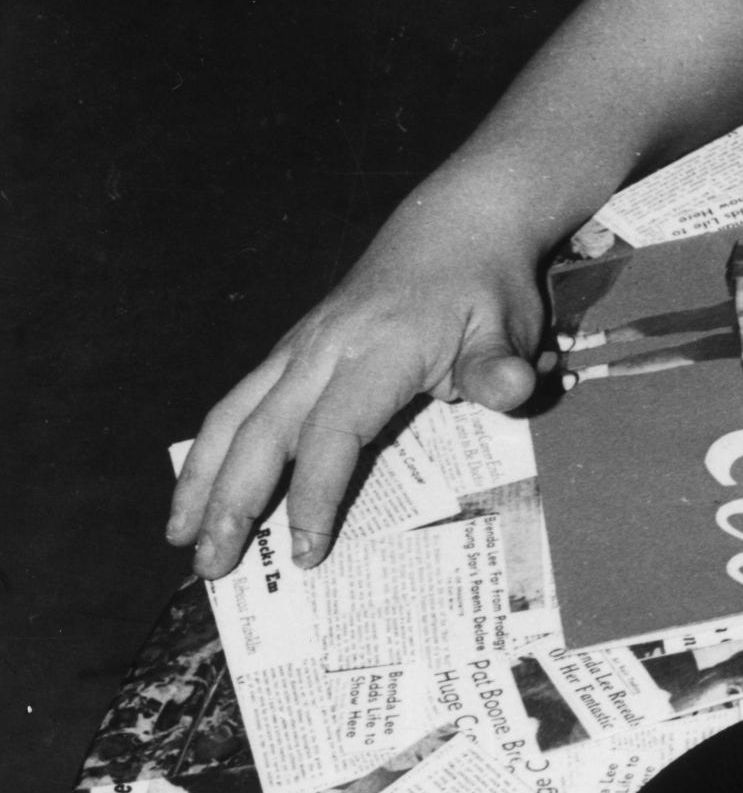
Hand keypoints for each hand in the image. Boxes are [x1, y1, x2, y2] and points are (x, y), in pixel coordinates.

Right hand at [165, 170, 553, 578]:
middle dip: (232, 502)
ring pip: (233, 414)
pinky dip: (211, 447)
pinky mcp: (292, 348)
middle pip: (263, 431)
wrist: (455, 224)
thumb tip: (514, 389)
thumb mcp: (509, 326)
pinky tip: (197, 485)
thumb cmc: (486, 288)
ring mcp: (301, 346)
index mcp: (379, 350)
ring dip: (202, 477)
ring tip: (178, 537)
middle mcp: (325, 348)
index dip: (315, 494)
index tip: (306, 553)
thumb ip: (501, 367)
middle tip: (211, 568)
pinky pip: (238, 401)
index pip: (334, 432)